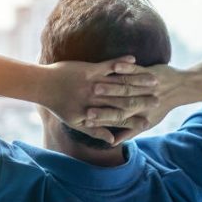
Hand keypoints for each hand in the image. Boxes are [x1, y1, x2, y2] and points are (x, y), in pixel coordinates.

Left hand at [40, 56, 158, 143]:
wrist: (42, 85)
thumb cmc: (59, 105)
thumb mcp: (76, 122)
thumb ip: (96, 132)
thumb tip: (112, 142)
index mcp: (93, 114)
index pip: (118, 119)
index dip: (135, 120)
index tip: (150, 121)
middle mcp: (95, 100)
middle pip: (123, 101)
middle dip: (143, 100)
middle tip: (159, 99)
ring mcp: (92, 84)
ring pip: (119, 84)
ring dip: (137, 81)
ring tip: (154, 80)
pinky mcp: (89, 70)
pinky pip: (108, 66)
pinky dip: (121, 63)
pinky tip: (134, 59)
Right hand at [87, 63, 187, 131]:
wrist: (181, 88)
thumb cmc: (160, 107)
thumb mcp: (147, 121)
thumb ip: (128, 132)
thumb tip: (112, 143)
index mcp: (139, 114)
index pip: (117, 119)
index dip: (101, 120)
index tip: (86, 121)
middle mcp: (142, 101)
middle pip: (119, 104)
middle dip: (102, 106)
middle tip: (86, 107)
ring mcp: (146, 86)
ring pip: (125, 87)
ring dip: (110, 87)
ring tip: (94, 86)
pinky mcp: (149, 72)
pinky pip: (135, 69)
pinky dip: (125, 67)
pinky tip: (114, 66)